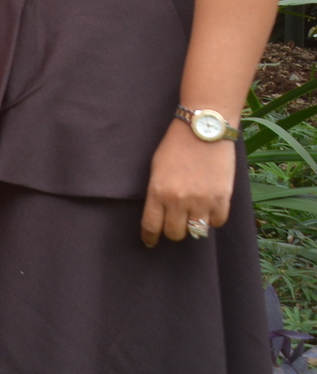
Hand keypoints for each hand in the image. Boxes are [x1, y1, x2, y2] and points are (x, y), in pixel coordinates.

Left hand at [141, 117, 235, 246]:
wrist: (203, 130)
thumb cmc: (175, 146)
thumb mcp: (156, 168)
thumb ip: (158, 192)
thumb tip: (160, 213)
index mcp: (158, 192)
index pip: (152, 225)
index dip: (150, 237)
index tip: (150, 242)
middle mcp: (179, 200)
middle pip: (175, 233)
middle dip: (173, 231)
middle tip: (174, 223)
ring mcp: (203, 201)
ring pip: (197, 231)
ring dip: (193, 226)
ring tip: (192, 216)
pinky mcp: (222, 199)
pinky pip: (217, 222)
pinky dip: (212, 219)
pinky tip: (208, 210)